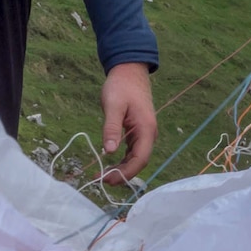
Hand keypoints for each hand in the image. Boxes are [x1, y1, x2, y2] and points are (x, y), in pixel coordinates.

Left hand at [100, 60, 156, 185]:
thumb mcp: (113, 105)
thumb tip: (108, 151)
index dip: (126, 172)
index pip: (140, 159)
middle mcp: (148, 134)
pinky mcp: (138, 131)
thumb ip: (112, 128)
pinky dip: (122, 160)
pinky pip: (132, 151)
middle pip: (139, 161)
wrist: (129, 70)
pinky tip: (110, 163)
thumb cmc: (121, 86)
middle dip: (122, 174)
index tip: (108, 179)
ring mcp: (144, 133)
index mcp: (146, 129)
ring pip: (136, 158)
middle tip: (101, 180)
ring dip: (121, 168)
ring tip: (103, 174)